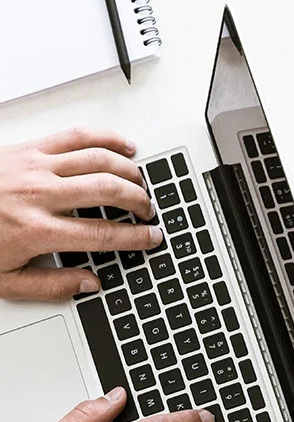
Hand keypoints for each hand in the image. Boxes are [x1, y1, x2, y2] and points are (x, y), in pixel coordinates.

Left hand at [0, 128, 161, 300]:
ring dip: (128, 171)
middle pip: (107, 190)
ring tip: (141, 183)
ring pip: (98, 160)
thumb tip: (88, 284)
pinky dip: (105, 138)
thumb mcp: (5, 280)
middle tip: (148, 212)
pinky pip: (75, 135)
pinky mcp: (27, 147)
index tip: (150, 238)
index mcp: (38, 230)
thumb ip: (51, 286)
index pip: (103, 234)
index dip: (135, 237)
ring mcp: (34, 166)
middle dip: (138, 201)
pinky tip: (123, 146)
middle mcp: (40, 194)